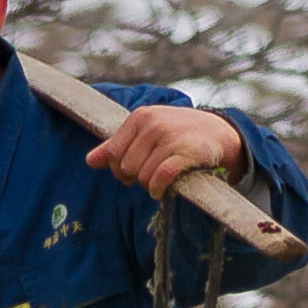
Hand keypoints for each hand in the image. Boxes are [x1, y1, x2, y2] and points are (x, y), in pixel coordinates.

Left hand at [84, 103, 244, 197]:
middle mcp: (153, 124)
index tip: (132, 173)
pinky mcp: (186, 152)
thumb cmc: (176, 134)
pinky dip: (159, 189)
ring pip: (143, 175)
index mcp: (139, 117)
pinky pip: (161, 177)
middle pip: (127, 167)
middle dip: (135, 178)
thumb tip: (89, 161)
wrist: (217, 132)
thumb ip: (116, 146)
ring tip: (159, 183)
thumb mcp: (145, 133)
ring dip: (150, 186)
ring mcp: (170, 137)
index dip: (118, 170)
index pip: (112, 153)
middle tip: (149, 178)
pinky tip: (163, 191)